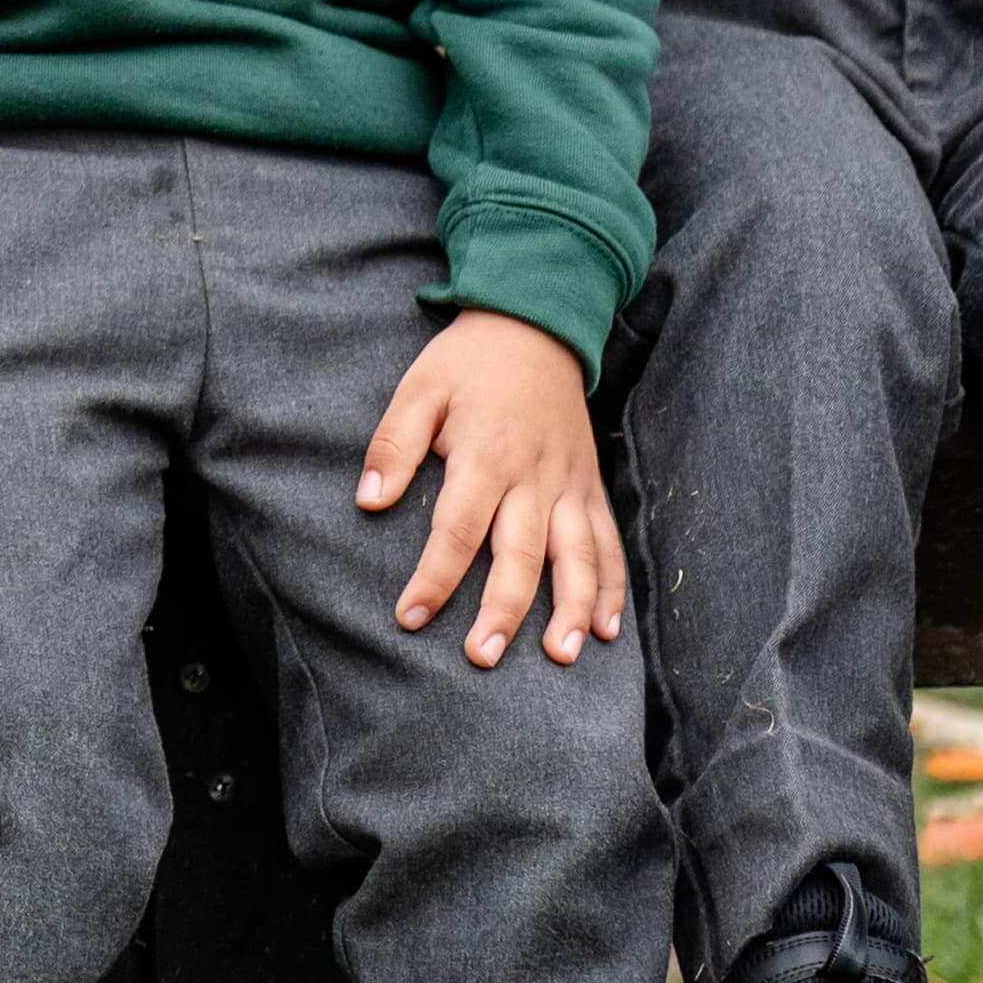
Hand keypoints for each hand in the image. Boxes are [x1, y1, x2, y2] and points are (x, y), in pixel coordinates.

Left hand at [358, 309, 620, 668]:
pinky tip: (606, 628)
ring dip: (572, 608)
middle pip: (520, 553)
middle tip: (483, 656)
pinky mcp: (590, 486)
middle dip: (503, 609)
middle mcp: (534, 477)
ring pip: (578, 556)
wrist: (536, 326)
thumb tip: (369, 500)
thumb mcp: (418, 388)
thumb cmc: (468, 363)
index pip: (458, 529)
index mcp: (486, 455)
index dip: (434, 577)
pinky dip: (612, 586)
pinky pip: (608, 542)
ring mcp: (569, 484)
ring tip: (562, 655)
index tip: (410, 617)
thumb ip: (394, 444)